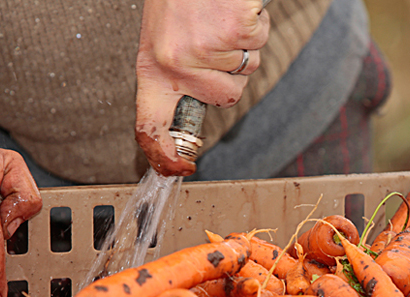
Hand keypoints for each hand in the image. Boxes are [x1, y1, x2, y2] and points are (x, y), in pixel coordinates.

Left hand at [135, 0, 269, 175]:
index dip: (164, 153)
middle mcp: (175, 62)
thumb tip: (190, 114)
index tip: (177, 168)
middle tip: (216, 39)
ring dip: (243, 46)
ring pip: (245, 71)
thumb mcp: (164, 37)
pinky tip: (235, 8)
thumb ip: (176, 74)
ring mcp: (204, 49)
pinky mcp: (233, 31)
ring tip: (221, 17)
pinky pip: (258, 43)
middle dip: (231, 74)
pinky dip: (256, 25)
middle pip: (225, 98)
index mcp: (152, 65)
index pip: (151, 122)